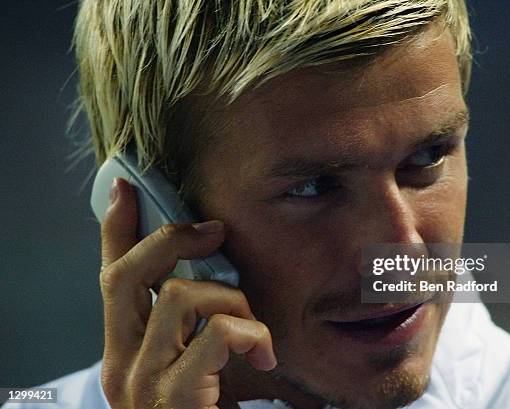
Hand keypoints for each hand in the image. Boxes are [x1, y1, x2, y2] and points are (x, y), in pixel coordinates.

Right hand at [98, 177, 276, 407]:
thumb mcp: (199, 364)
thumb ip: (196, 327)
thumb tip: (218, 275)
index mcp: (128, 352)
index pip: (112, 280)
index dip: (115, 231)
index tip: (124, 187)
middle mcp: (123, 365)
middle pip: (125, 277)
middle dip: (170, 240)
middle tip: (213, 231)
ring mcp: (143, 385)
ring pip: (178, 297)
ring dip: (231, 301)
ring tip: (254, 331)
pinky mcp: (172, 401)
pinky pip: (214, 334)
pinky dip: (249, 332)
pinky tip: (265, 353)